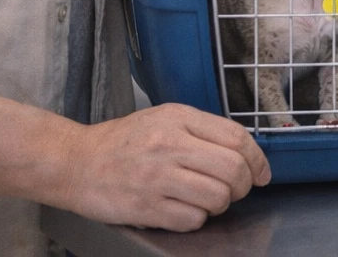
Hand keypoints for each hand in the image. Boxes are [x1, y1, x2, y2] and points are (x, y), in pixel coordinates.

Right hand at [57, 103, 270, 230]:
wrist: (75, 162)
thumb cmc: (123, 142)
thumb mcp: (164, 119)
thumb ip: (203, 130)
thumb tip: (245, 152)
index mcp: (178, 118)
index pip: (237, 138)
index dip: (258, 159)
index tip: (262, 173)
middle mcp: (169, 145)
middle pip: (233, 169)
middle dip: (244, 185)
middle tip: (237, 189)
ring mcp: (157, 178)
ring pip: (218, 197)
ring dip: (221, 204)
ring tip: (209, 199)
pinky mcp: (146, 208)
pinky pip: (192, 220)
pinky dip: (197, 219)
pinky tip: (185, 210)